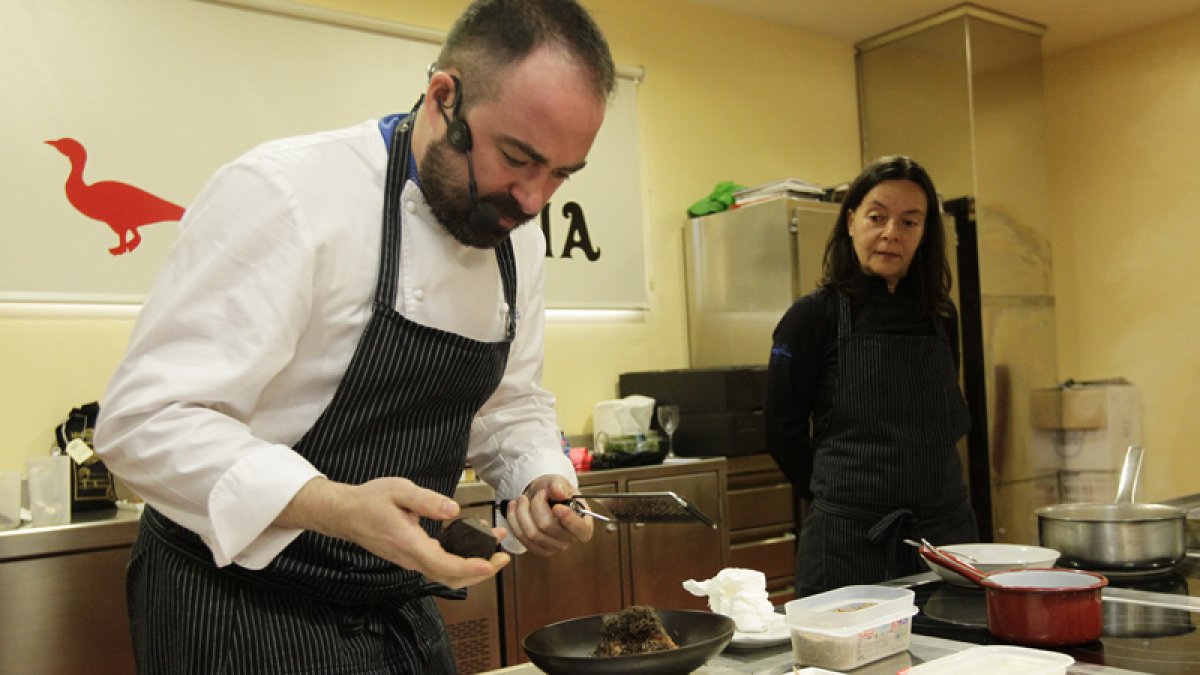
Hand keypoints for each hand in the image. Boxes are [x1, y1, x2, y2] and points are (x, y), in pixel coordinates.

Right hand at [278, 477, 509, 589]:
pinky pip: (439, 564)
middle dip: (481, 571)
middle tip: (503, 557)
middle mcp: (411, 558)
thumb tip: (453, 510)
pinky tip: (470, 538)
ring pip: (446, 573)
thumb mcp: (399, 490)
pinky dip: (459, 558)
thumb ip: (426, 500)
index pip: (444, 564)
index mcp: (408, 543)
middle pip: (450, 577)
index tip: (490, 563)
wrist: (345, 514)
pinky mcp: (412, 556)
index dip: (470, 567)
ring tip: (493, 546)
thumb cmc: (370, 500)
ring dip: (472, 565)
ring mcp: (411, 560)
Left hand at [504, 474, 593, 556]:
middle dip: (537, 505)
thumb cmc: (554, 491)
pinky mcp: (536, 549)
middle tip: (538, 493)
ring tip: (522, 498)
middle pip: (548, 526)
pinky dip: (514, 520)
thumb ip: (559, 484)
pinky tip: (514, 507)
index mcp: (583, 524)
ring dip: (522, 512)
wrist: (540, 498)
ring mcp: (553, 547)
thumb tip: (560, 492)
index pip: (581, 530)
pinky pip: (521, 537)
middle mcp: (570, 539)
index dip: (569, 520)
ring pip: (531, 533)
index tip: (557, 507)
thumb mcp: (558, 482)